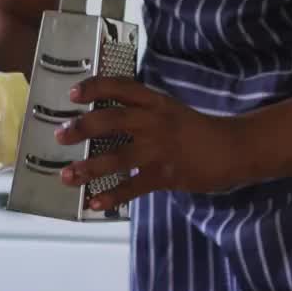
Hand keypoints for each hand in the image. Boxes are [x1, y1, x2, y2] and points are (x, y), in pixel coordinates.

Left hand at [55, 77, 244, 208]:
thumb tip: (104, 115)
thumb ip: (141, 110)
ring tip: (66, 175)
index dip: (95, 87)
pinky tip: (94, 203)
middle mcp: (154, 122)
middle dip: (83, 127)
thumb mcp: (169, 110)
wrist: (232, 149)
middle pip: (113, 120)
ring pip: (118, 157)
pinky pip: (134, 187)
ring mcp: (160, 149)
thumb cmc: (195, 129)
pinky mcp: (166, 175)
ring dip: (89, 168)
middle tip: (59, 135)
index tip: (72, 93)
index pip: (121, 87)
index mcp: (155, 102)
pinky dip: (112, 196)